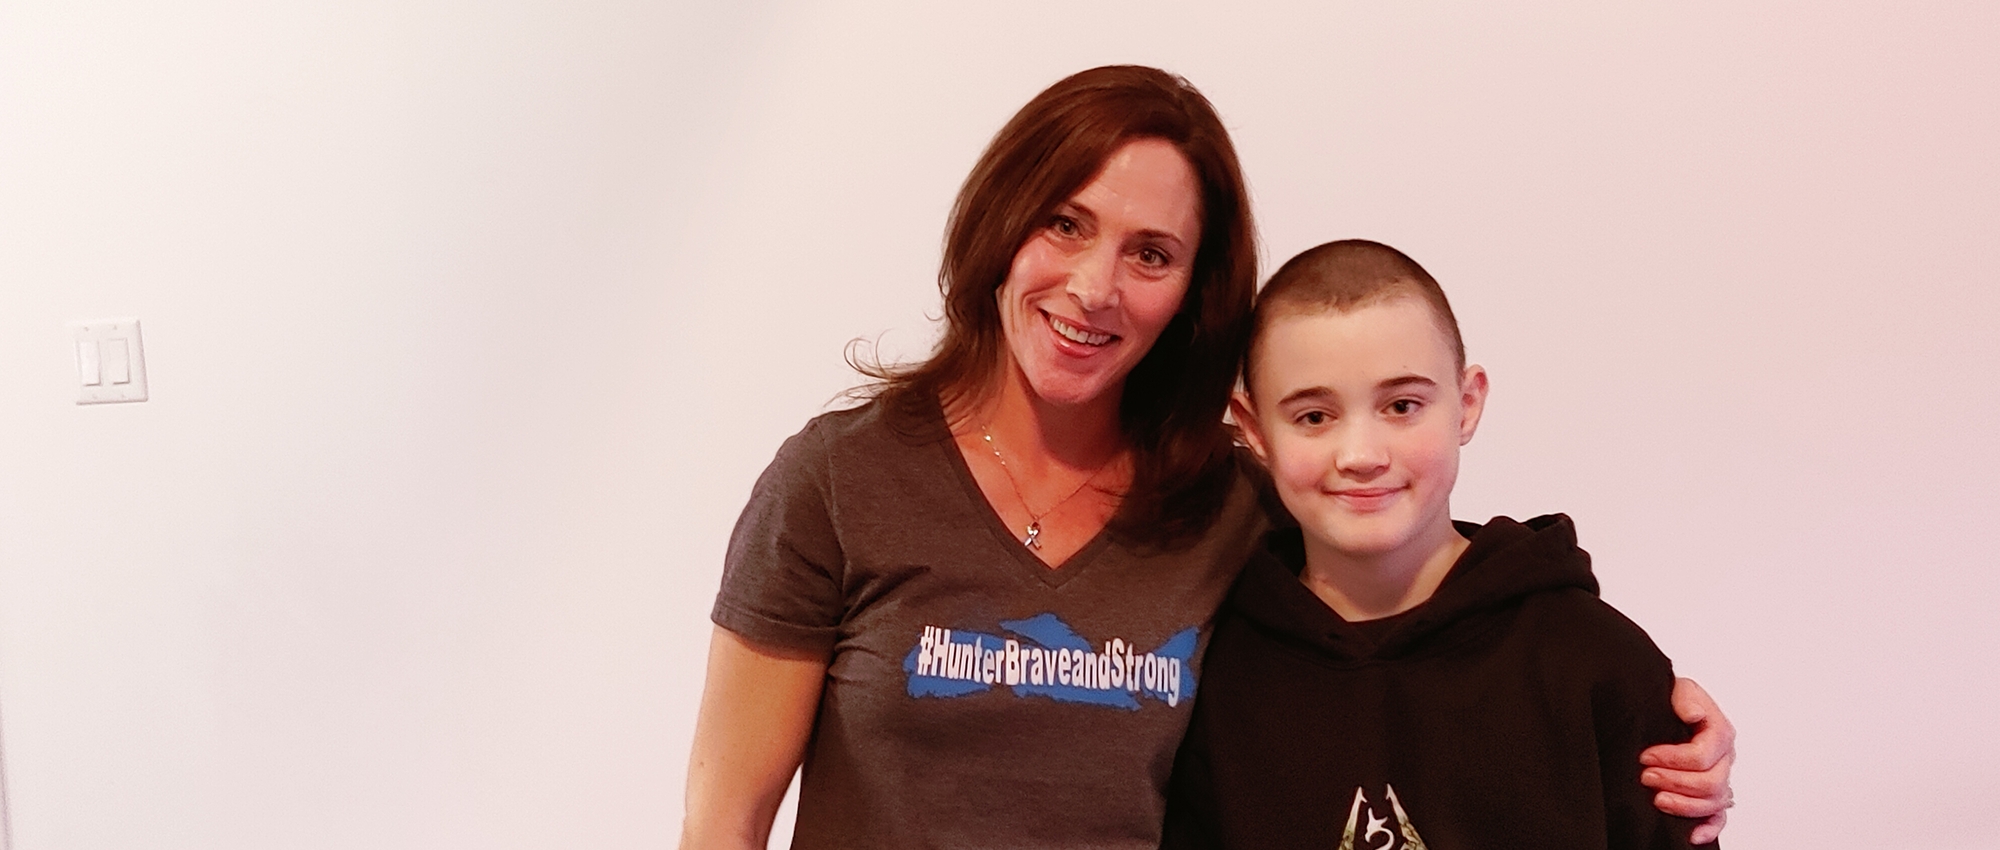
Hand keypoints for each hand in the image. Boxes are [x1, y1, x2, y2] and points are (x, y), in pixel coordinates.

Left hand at [1640, 677, 1735, 843]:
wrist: (1664, 706)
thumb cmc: (1671, 700)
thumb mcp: (1678, 688)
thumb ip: (1687, 698)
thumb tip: (1694, 715)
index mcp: (1720, 732)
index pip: (1703, 755)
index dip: (1673, 759)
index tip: (1646, 756)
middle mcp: (1723, 758)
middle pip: (1710, 783)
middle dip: (1675, 782)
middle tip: (1646, 777)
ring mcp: (1719, 777)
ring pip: (1713, 802)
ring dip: (1684, 805)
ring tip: (1657, 799)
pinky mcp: (1711, 794)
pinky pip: (1718, 817)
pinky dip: (1708, 828)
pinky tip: (1692, 835)